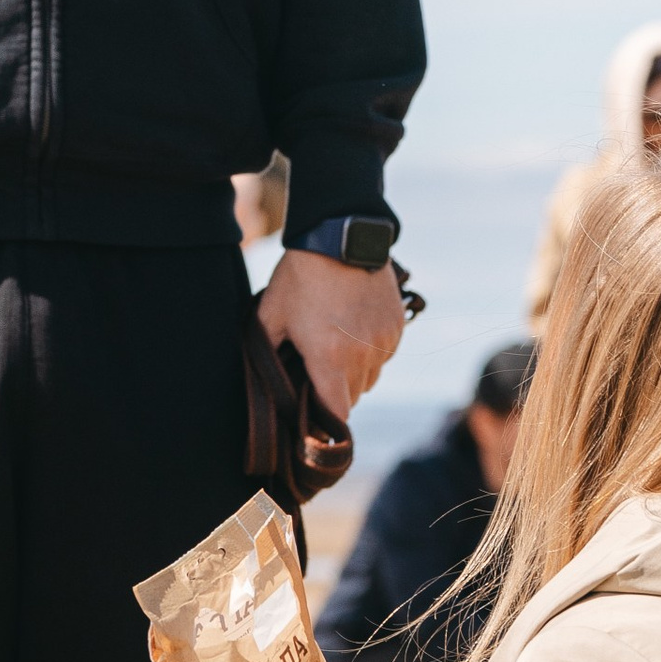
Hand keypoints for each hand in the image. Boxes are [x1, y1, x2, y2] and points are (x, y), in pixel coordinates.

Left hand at [259, 247, 406, 422]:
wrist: (341, 235)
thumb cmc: (301, 276)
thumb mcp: (270, 314)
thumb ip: (267, 352)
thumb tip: (263, 380)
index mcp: (329, 358)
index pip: (336, 414)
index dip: (325, 427)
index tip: (314, 427)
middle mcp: (362, 354)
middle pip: (353, 398)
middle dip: (334, 395)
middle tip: (315, 378)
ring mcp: (383, 340)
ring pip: (371, 378)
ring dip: (354, 376)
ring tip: (335, 351)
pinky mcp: (397, 325)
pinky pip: (384, 356)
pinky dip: (370, 354)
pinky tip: (352, 333)